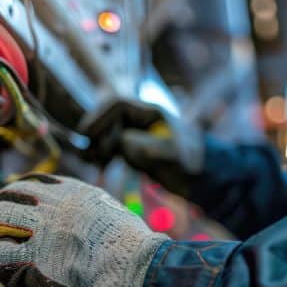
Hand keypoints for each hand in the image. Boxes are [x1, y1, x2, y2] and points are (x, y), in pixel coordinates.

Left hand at [0, 174, 167, 286]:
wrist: (138, 275)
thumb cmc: (138, 258)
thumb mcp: (117, 220)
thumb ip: (93, 220)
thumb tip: (82, 236)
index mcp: (79, 193)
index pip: (38, 181)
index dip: (19, 192)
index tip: (12, 200)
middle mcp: (57, 204)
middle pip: (11, 194)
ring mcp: (42, 230)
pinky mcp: (33, 260)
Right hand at [78, 99, 203, 195]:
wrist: (198, 180)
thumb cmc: (185, 165)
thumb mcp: (162, 154)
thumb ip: (137, 144)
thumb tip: (118, 141)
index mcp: (151, 112)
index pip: (117, 105)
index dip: (99, 118)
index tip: (87, 135)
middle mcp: (142, 118)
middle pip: (108, 116)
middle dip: (95, 132)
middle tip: (89, 152)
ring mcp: (137, 131)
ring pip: (106, 130)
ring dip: (97, 143)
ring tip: (93, 160)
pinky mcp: (134, 146)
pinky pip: (110, 144)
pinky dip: (102, 153)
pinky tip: (100, 165)